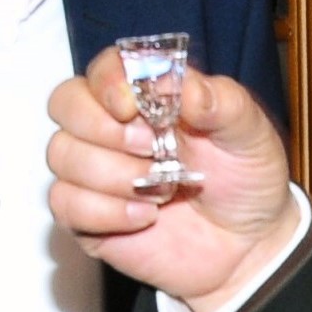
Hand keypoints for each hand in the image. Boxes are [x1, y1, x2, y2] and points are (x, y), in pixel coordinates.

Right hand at [47, 47, 299, 311]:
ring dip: (113, 174)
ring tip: (162, 188)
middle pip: (65, 103)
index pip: (103, 68)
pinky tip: (145, 216)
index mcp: (149, 95)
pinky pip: (64, 203)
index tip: (131, 106)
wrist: (248, 244)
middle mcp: (113, 126)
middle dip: (105, 129)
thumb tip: (184, 85)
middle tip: (154, 149)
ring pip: (61, 154)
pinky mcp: (87, 214)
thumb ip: (220, 101)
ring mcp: (95, 170)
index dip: (108, 81)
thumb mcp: (249, 132)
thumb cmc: (246, 178)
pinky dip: (105, 211)